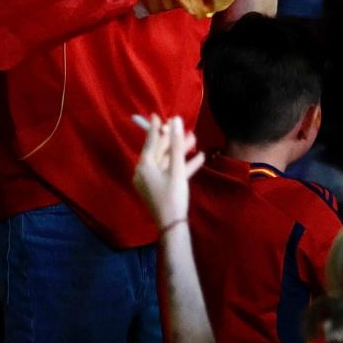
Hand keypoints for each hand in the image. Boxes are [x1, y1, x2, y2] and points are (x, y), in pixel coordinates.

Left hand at [133, 114, 202, 228]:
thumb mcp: (176, 169)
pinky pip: (170, 173)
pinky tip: (199, 158)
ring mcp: (151, 181)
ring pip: (167, 162)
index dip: (155, 128)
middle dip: (174, 141)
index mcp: (144, 166)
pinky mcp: (159, 188)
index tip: (156, 115)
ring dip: (180, 152)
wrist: (172, 226)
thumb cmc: (173, 196)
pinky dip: (182, 166)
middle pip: (160, 152)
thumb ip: (176, 144)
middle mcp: (144, 172)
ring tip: (195, 139)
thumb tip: (176, 120)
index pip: (150, 142)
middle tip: (184, 127)